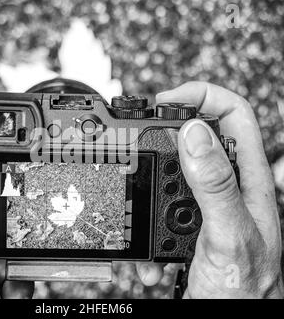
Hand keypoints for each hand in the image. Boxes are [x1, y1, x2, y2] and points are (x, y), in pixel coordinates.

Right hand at [137, 81, 283, 297]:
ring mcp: (203, 205)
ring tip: (140, 209)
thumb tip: (193, 134)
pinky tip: (148, 251)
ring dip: (147, 189)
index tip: (165, 102)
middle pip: (196, 135)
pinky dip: (145, 224)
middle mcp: (226, 186)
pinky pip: (157, 208)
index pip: (234, 113)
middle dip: (163, 137)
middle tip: (140, 144)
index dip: (201, 95)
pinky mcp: (184, 224)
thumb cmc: (243, 292)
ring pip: (169, 172)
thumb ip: (214, 185)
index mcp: (246, 179)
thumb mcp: (228, 235)